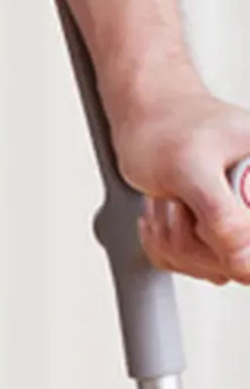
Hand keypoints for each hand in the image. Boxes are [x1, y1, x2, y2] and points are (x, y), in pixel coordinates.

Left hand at [110, 82, 249, 284]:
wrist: (147, 121)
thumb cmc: (170, 131)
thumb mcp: (192, 171)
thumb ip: (222, 217)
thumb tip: (244, 262)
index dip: (232, 243)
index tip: (202, 221)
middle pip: (235, 264)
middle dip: (189, 237)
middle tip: (175, 200)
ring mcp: (241, 223)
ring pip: (208, 267)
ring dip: (171, 237)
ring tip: (169, 199)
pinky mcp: (215, 235)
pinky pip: (188, 264)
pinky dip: (163, 242)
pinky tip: (162, 212)